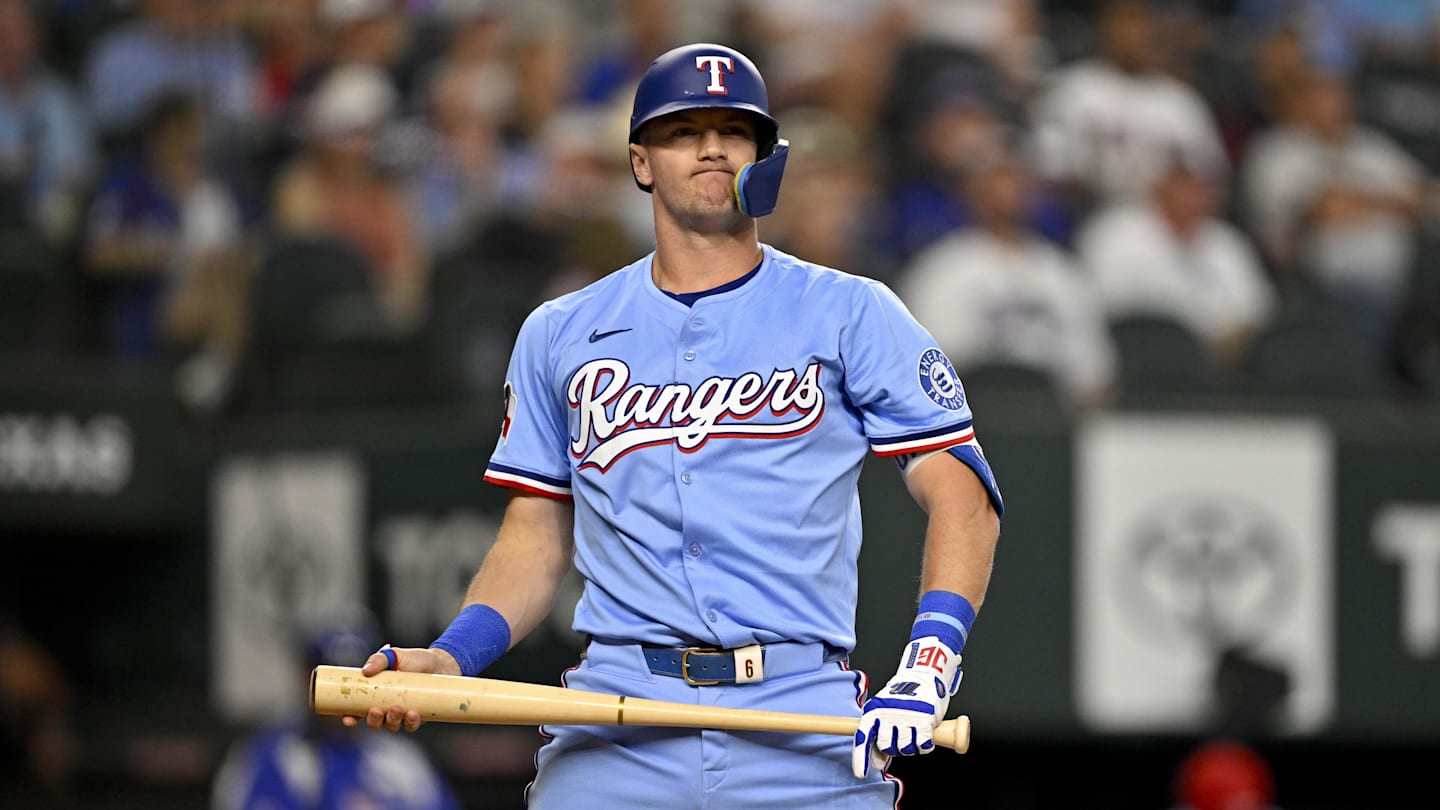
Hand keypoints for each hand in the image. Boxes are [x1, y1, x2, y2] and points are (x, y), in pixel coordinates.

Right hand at [340, 646, 460, 732]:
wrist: (442, 663)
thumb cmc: (416, 660)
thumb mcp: (396, 655)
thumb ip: (379, 659)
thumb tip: (366, 671)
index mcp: (376, 695)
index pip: (357, 710)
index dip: (350, 717)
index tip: (348, 718)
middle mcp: (387, 707)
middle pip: (374, 722)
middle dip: (373, 720)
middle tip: (376, 710)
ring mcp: (403, 713)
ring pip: (392, 726)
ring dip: (391, 721)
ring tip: (397, 709)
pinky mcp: (419, 717)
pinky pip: (411, 725)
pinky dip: (410, 722)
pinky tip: (412, 714)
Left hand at [852, 636, 961, 777]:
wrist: (923, 675)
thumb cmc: (903, 695)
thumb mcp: (883, 709)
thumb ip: (878, 734)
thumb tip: (876, 763)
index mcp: (873, 711)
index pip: (863, 738)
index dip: (861, 758)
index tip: (861, 774)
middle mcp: (887, 714)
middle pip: (887, 747)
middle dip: (895, 747)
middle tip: (903, 736)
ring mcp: (906, 717)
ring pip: (906, 749)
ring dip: (911, 746)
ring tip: (915, 732)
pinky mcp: (924, 720)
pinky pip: (923, 746)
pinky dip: (926, 745)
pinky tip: (926, 734)